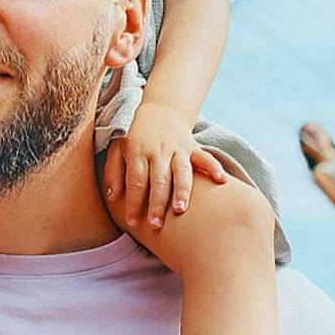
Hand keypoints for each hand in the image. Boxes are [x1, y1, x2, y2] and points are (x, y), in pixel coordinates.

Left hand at [105, 110, 202, 237]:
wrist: (160, 110)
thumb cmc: (136, 136)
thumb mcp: (118, 148)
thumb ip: (113, 171)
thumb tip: (112, 196)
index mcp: (138, 152)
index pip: (136, 180)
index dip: (134, 202)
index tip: (133, 222)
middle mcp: (158, 151)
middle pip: (159, 180)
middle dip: (157, 203)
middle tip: (155, 224)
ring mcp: (177, 149)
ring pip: (181, 171)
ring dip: (182, 190)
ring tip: (181, 209)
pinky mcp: (193, 147)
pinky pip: (205, 157)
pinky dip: (214, 168)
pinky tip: (221, 181)